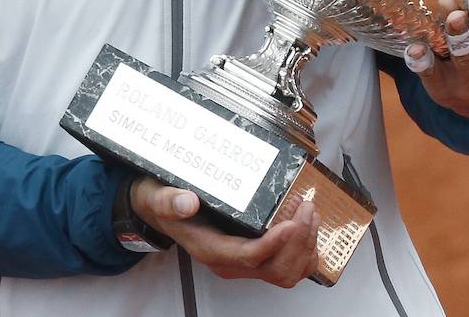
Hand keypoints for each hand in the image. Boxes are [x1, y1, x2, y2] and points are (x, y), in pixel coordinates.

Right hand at [129, 176, 318, 286]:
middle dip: (298, 242)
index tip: (291, 223)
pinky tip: (306, 226)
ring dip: (304, 246)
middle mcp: (229, 262)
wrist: (163, 212)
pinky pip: (287, 266)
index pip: (249, 256)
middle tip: (306, 209)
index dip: (274, 243)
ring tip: (309, 213)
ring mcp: (243, 262)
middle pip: (275, 268)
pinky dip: (303, 250)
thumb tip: (187, 203)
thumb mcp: (159, 197)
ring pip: (285, 272)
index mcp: (210, 249)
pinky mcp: (254, 257)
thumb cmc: (165, 205)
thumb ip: (170, 201)